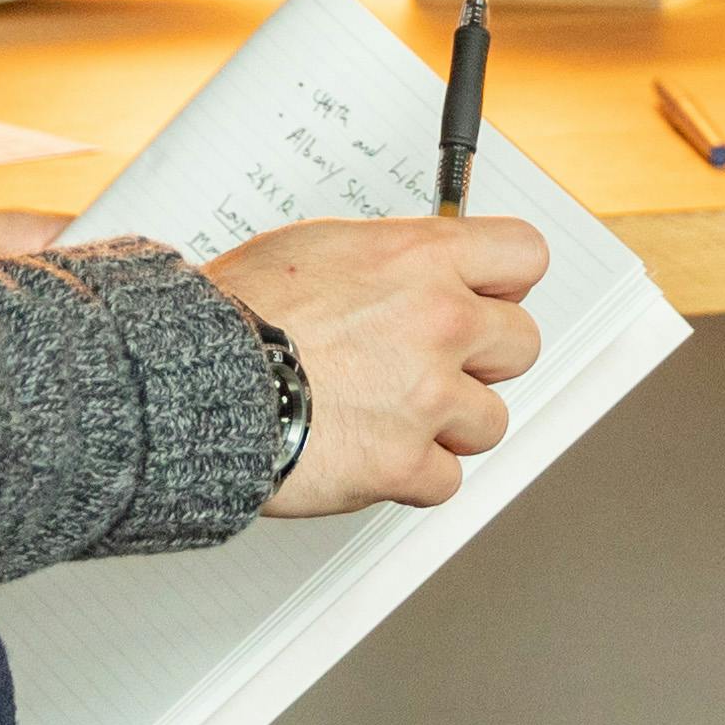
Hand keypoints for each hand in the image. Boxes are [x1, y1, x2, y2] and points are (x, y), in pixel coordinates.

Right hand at [206, 212, 548, 515]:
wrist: (198, 377)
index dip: (504, 281)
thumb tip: (421, 269)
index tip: (487, 296)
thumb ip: (392, 258)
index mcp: (423, 257)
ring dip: (450, 424)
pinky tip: (373, 453)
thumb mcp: (322, 244)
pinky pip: (446, 479)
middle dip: (481, 358)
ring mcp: (428, 395)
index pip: (525, 255)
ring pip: (491, 421)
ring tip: (394, 414)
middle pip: (521, 344)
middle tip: (434, 365)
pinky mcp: (404, 463)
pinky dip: (414, 476)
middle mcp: (440, 321)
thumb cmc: (241, 310)